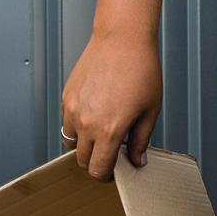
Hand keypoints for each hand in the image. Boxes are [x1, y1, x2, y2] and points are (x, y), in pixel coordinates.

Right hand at [60, 32, 162, 180]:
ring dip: (85, 145)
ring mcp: (72, 110)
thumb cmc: (141, 70)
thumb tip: (138, 162)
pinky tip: (96, 114)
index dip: (107, 174)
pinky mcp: (66, 98)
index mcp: (110, 130)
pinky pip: (67, 123)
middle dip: (96, 161)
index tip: (115, 170)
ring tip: (103, 132)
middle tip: (112, 152)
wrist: (122, 40)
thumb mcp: (150, 110)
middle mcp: (86, 123)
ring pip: (71, 143)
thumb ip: (142, 140)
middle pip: (83, 160)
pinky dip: (78, 126)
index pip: (98, 169)